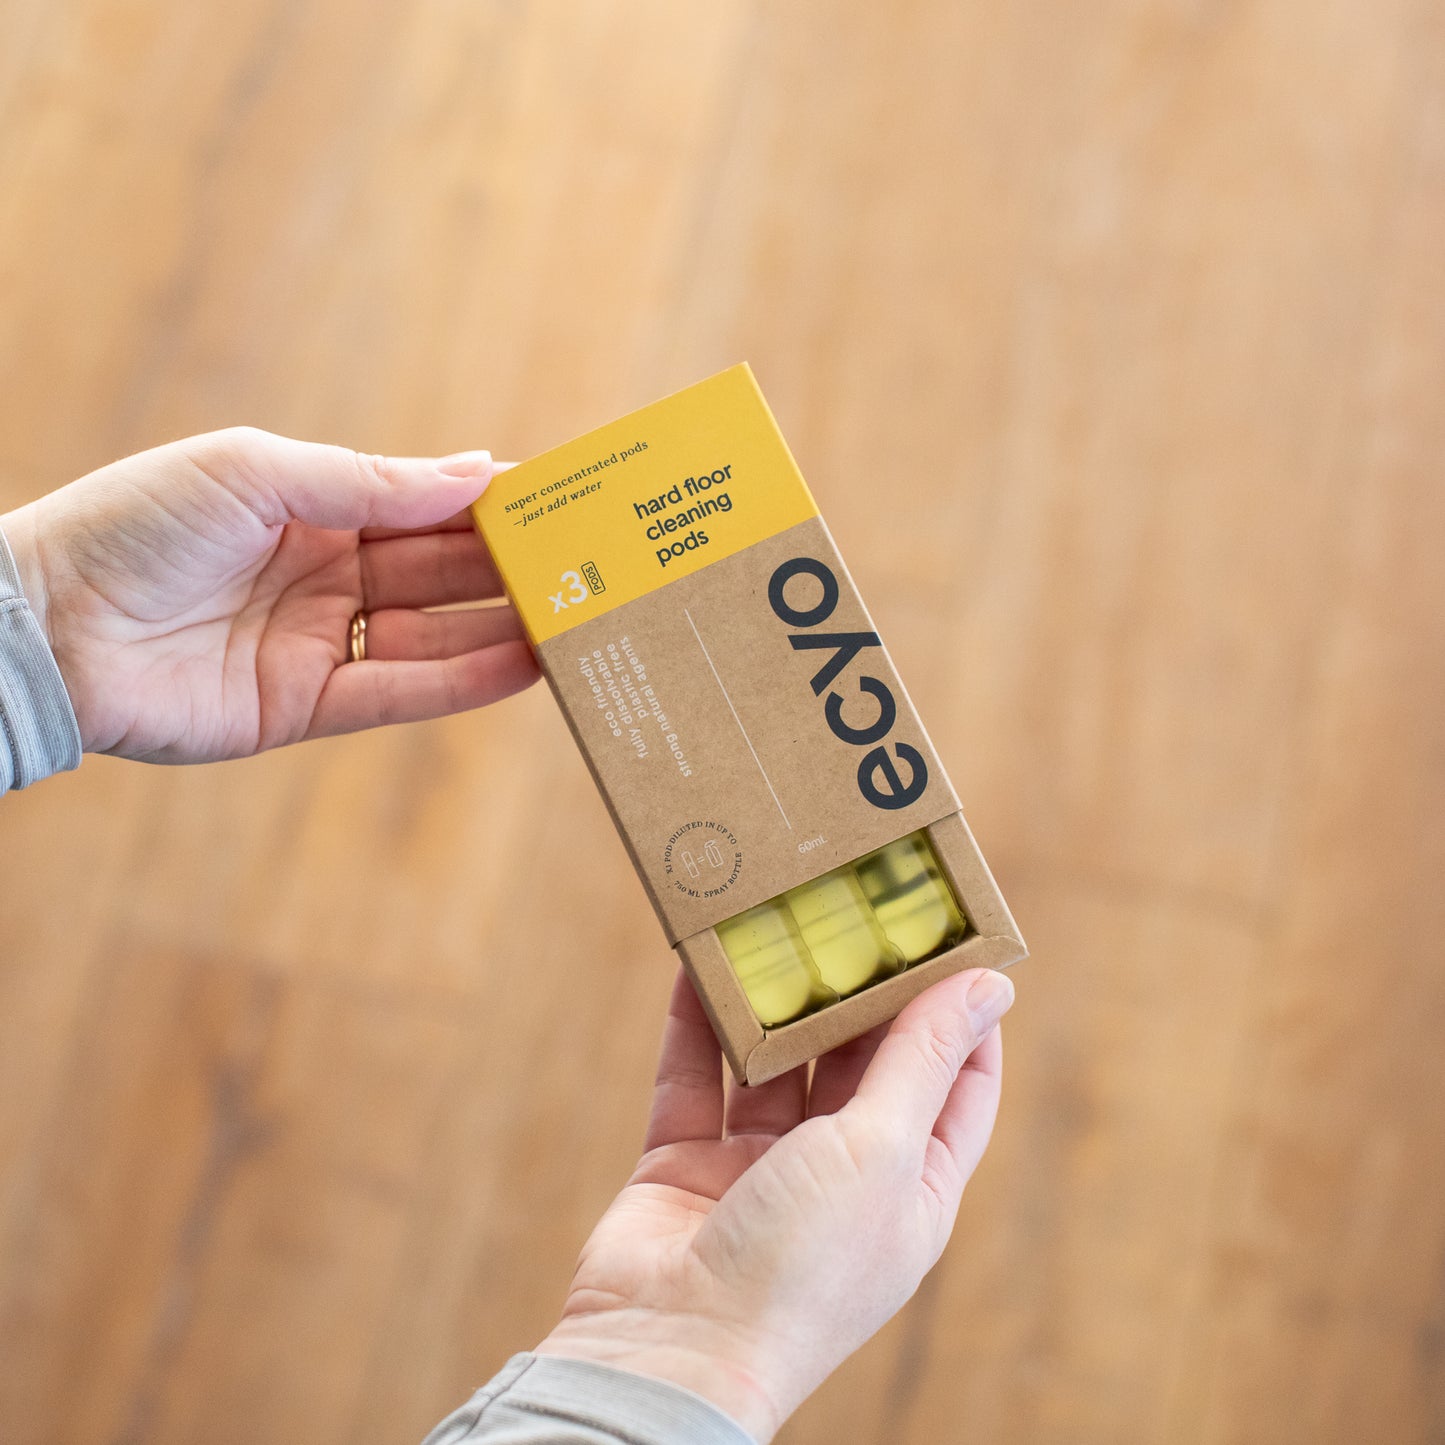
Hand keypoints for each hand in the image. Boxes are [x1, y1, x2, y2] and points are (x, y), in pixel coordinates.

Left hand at [0, 428, 538, 761]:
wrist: (44, 626)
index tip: (566, 496)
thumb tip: (475, 471)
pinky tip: (526, 666)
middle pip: (441, 569)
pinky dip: (465, 682)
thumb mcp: (255, 474)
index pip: (424, 502)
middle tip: (593, 562)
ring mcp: (318, 643)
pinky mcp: (305, 708)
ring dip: (506, 625)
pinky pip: (402, 693)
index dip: (492, 500)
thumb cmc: (134, 525)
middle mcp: (324, 575)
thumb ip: (367, 481)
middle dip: (514, 565)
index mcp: (311, 506)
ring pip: (435, 633)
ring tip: (579, 618)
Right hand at [536, 966, 1014, 1441]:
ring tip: (776, 924)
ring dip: (775, 1003)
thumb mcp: (882, 1148)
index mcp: (911, 1188)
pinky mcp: (687, 1166)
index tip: (948, 938)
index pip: (957, 1086)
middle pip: (861, 1065)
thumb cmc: (800, 1265)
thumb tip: (990, 984)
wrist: (670, 1354)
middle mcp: (841, 1178)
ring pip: (774, 1066)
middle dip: (860, 992)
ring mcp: (760, 1174)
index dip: (959, 1014)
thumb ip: (922, 1058)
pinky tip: (698, 966)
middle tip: (854, 911)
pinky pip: (695, 1079)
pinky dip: (698, 1024)